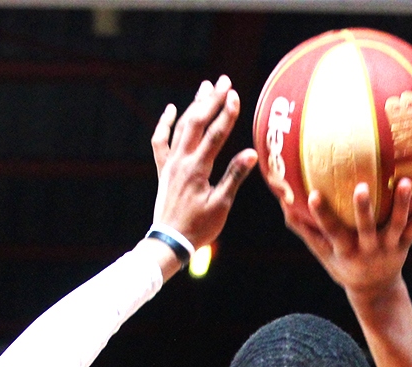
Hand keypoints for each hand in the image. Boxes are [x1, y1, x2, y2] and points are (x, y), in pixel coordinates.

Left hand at [150, 75, 256, 246]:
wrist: (170, 241)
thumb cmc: (199, 227)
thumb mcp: (221, 204)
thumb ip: (234, 176)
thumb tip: (251, 153)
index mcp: (197, 169)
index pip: (215, 135)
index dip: (227, 114)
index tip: (236, 95)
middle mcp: (181, 161)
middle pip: (196, 122)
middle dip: (211, 100)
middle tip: (224, 81)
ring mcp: (170, 163)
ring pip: (181, 127)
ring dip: (194, 105)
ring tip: (206, 87)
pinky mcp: (163, 169)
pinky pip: (161, 141)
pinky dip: (165, 124)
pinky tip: (171, 109)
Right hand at [280, 178, 411, 299]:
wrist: (375, 291)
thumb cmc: (344, 264)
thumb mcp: (322, 251)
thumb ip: (303, 227)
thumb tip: (281, 198)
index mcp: (346, 250)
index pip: (330, 231)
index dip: (321, 214)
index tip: (312, 194)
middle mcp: (368, 248)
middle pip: (366, 228)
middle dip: (363, 209)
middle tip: (361, 187)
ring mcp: (390, 246)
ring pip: (398, 224)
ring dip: (402, 204)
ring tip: (406, 181)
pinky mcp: (406, 242)